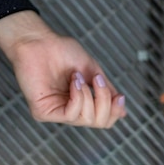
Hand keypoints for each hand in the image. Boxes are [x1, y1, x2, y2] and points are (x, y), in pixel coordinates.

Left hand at [0, 11, 125, 127]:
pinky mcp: (43, 113)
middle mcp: (69, 111)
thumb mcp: (92, 72)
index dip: (116, 111)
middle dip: (105, 102)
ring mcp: (56, 113)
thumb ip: (106, 91)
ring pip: (87, 119)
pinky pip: (71, 114)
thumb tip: (123, 112)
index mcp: (81, 103)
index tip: (120, 96)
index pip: (104, 120)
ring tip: (79, 76)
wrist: (40, 41)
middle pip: (100, 123)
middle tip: (98, 81)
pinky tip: (74, 81)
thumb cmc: (62, 52)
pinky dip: (78, 96)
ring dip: (89, 95)